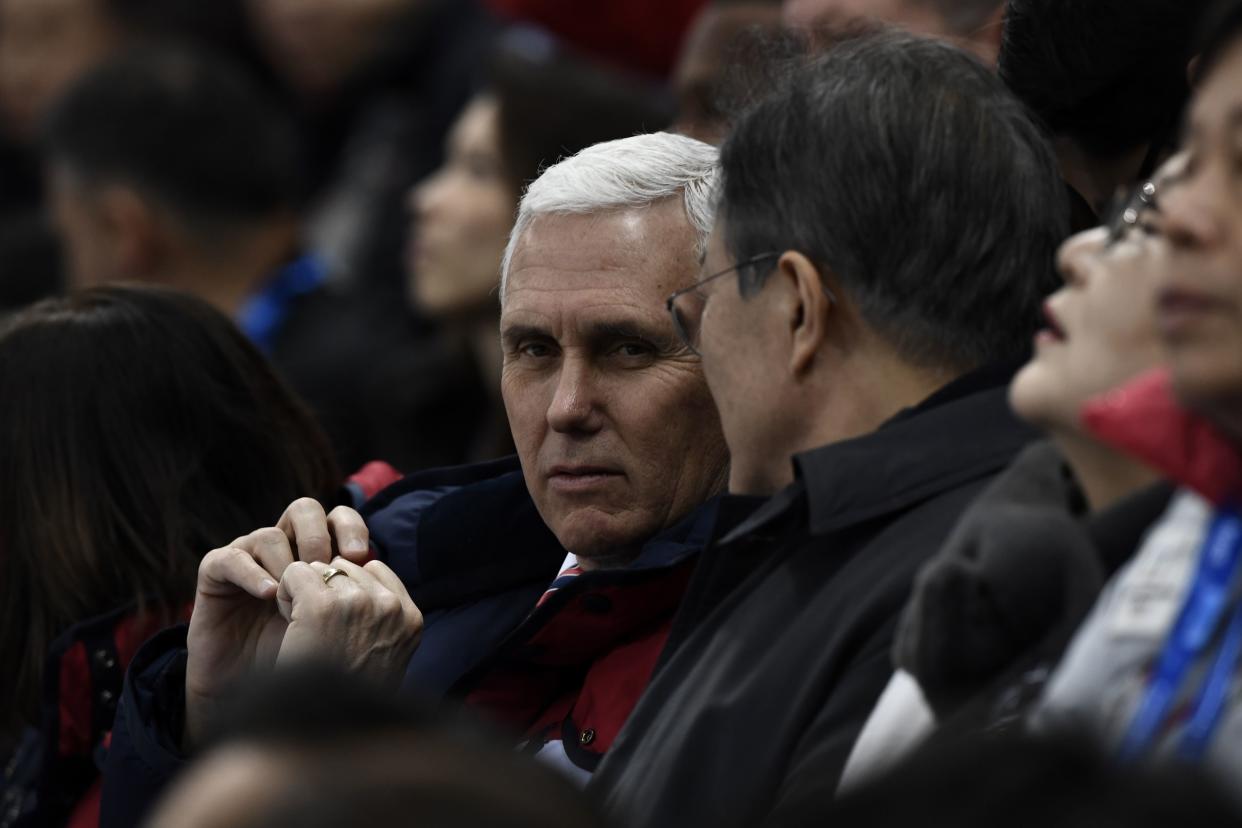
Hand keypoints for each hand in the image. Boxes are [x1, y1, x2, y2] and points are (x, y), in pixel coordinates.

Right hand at [182, 500, 372, 747]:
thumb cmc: (307, 666)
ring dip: (285, 562)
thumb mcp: (344, 628)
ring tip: (292, 598)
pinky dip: (252, 573)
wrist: (262, 702)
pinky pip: (230, 557)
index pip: (340, 521)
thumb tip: (374, 563)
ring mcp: (251, 562)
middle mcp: (285, 552)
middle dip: (319, 534)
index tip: (361, 555)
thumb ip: (360, 594)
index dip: (352, 531)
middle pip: (305, 511)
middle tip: (327, 565)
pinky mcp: (216, 576)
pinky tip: (269, 595)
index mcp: (320, 557)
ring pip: (269, 534)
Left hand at [276, 557, 423, 686]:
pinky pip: (295, 572)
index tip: (339, 624)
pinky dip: (285, 594)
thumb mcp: (384, 656)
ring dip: (305, 592)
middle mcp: (389, 606)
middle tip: (319, 630)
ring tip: (304, 629)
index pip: (374, 570)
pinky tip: (288, 623)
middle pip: (345, 567)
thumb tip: (360, 568)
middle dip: (327, 589)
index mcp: (411, 618)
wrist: (323, 733)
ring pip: (319, 568)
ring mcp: (358, 603)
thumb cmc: (346, 699)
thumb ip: (381, 617)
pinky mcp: (321, 605)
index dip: (348, 591)